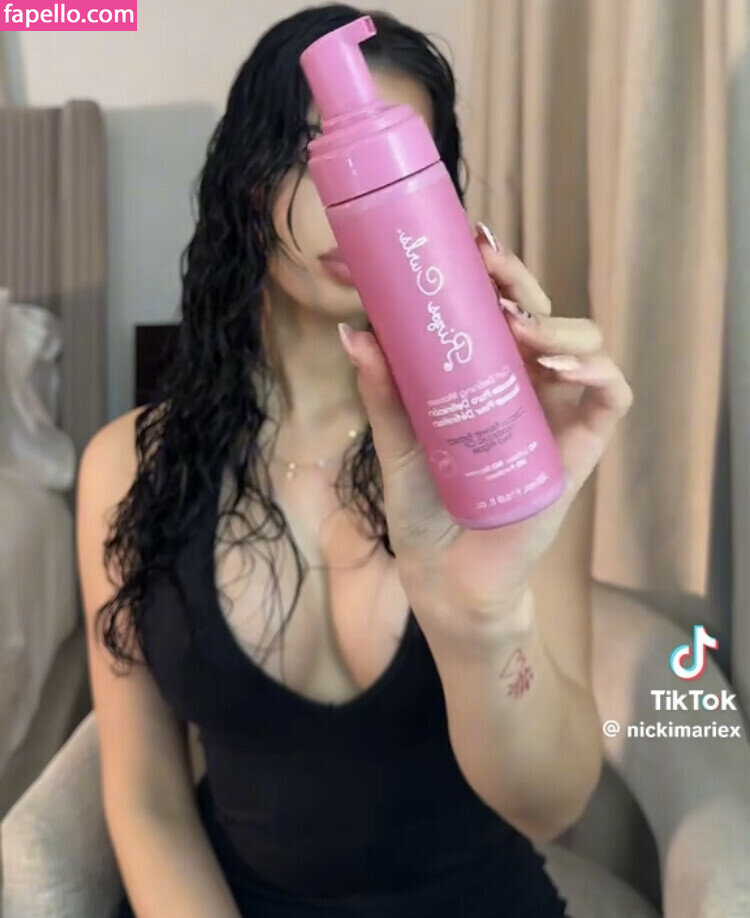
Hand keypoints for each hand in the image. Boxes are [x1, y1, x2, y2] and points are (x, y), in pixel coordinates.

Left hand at [337, 222, 632, 640]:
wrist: (446, 574)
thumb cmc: (424, 506)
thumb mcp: (397, 441)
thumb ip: (383, 391)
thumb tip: (353, 332)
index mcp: (485, 373)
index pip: (496, 307)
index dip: (489, 271)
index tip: (464, 242)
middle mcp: (526, 382)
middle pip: (540, 311)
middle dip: (517, 280)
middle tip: (485, 266)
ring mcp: (556, 411)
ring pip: (584, 340)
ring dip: (557, 322)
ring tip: (519, 326)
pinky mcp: (580, 446)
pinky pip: (611, 395)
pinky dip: (596, 369)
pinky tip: (559, 362)